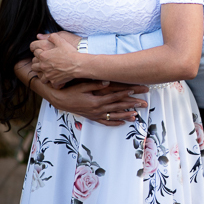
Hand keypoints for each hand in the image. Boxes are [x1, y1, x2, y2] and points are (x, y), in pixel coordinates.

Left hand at [30, 32, 84, 87]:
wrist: (78, 64)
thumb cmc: (70, 52)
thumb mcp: (62, 41)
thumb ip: (53, 37)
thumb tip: (49, 36)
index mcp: (43, 56)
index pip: (35, 53)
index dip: (38, 51)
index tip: (41, 52)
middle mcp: (43, 66)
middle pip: (34, 66)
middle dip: (37, 64)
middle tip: (42, 63)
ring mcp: (48, 74)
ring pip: (39, 76)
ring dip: (42, 74)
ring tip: (46, 72)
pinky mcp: (54, 81)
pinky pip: (50, 83)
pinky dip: (52, 81)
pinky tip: (55, 79)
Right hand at [34, 77, 148, 125]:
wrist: (59, 100)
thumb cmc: (71, 91)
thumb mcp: (82, 85)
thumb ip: (95, 84)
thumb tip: (108, 81)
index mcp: (96, 100)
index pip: (114, 96)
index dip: (125, 92)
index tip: (136, 89)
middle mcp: (97, 109)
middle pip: (118, 107)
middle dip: (132, 104)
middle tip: (143, 103)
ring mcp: (95, 114)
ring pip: (114, 116)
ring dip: (126, 115)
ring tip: (136, 115)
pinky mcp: (92, 117)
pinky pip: (105, 122)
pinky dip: (114, 123)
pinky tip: (122, 123)